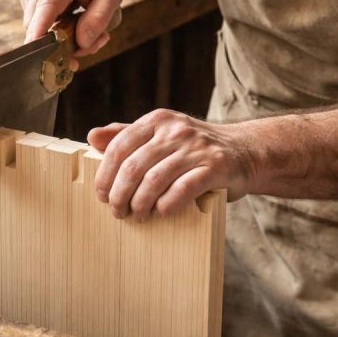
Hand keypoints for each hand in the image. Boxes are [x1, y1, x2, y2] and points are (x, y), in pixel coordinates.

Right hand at [14, 0, 122, 67]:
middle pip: (37, 23)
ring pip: (34, 28)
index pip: (48, 4)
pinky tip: (69, 24)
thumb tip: (82, 43)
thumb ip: (99, 18)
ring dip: (56, 40)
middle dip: (57, 45)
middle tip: (86, 48)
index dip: (39, 27)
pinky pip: (35, 24)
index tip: (34, 45)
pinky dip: (51, 31)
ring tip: (82, 32)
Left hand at [87, 109, 253, 220]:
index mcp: (158, 120)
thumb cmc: (195, 149)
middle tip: (117, 212)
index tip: (101, 195)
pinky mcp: (215, 167)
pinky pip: (182, 190)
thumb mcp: (161, 135)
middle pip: (133, 166)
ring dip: (140, 204)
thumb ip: (127, 136)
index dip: (105, 175)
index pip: (119, 146)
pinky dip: (166, 206)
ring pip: (154, 180)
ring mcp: (197, 147)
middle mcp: (176, 129)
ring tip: (137, 216)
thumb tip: (92, 137)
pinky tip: (161, 213)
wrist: (246, 151)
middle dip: (119, 195)